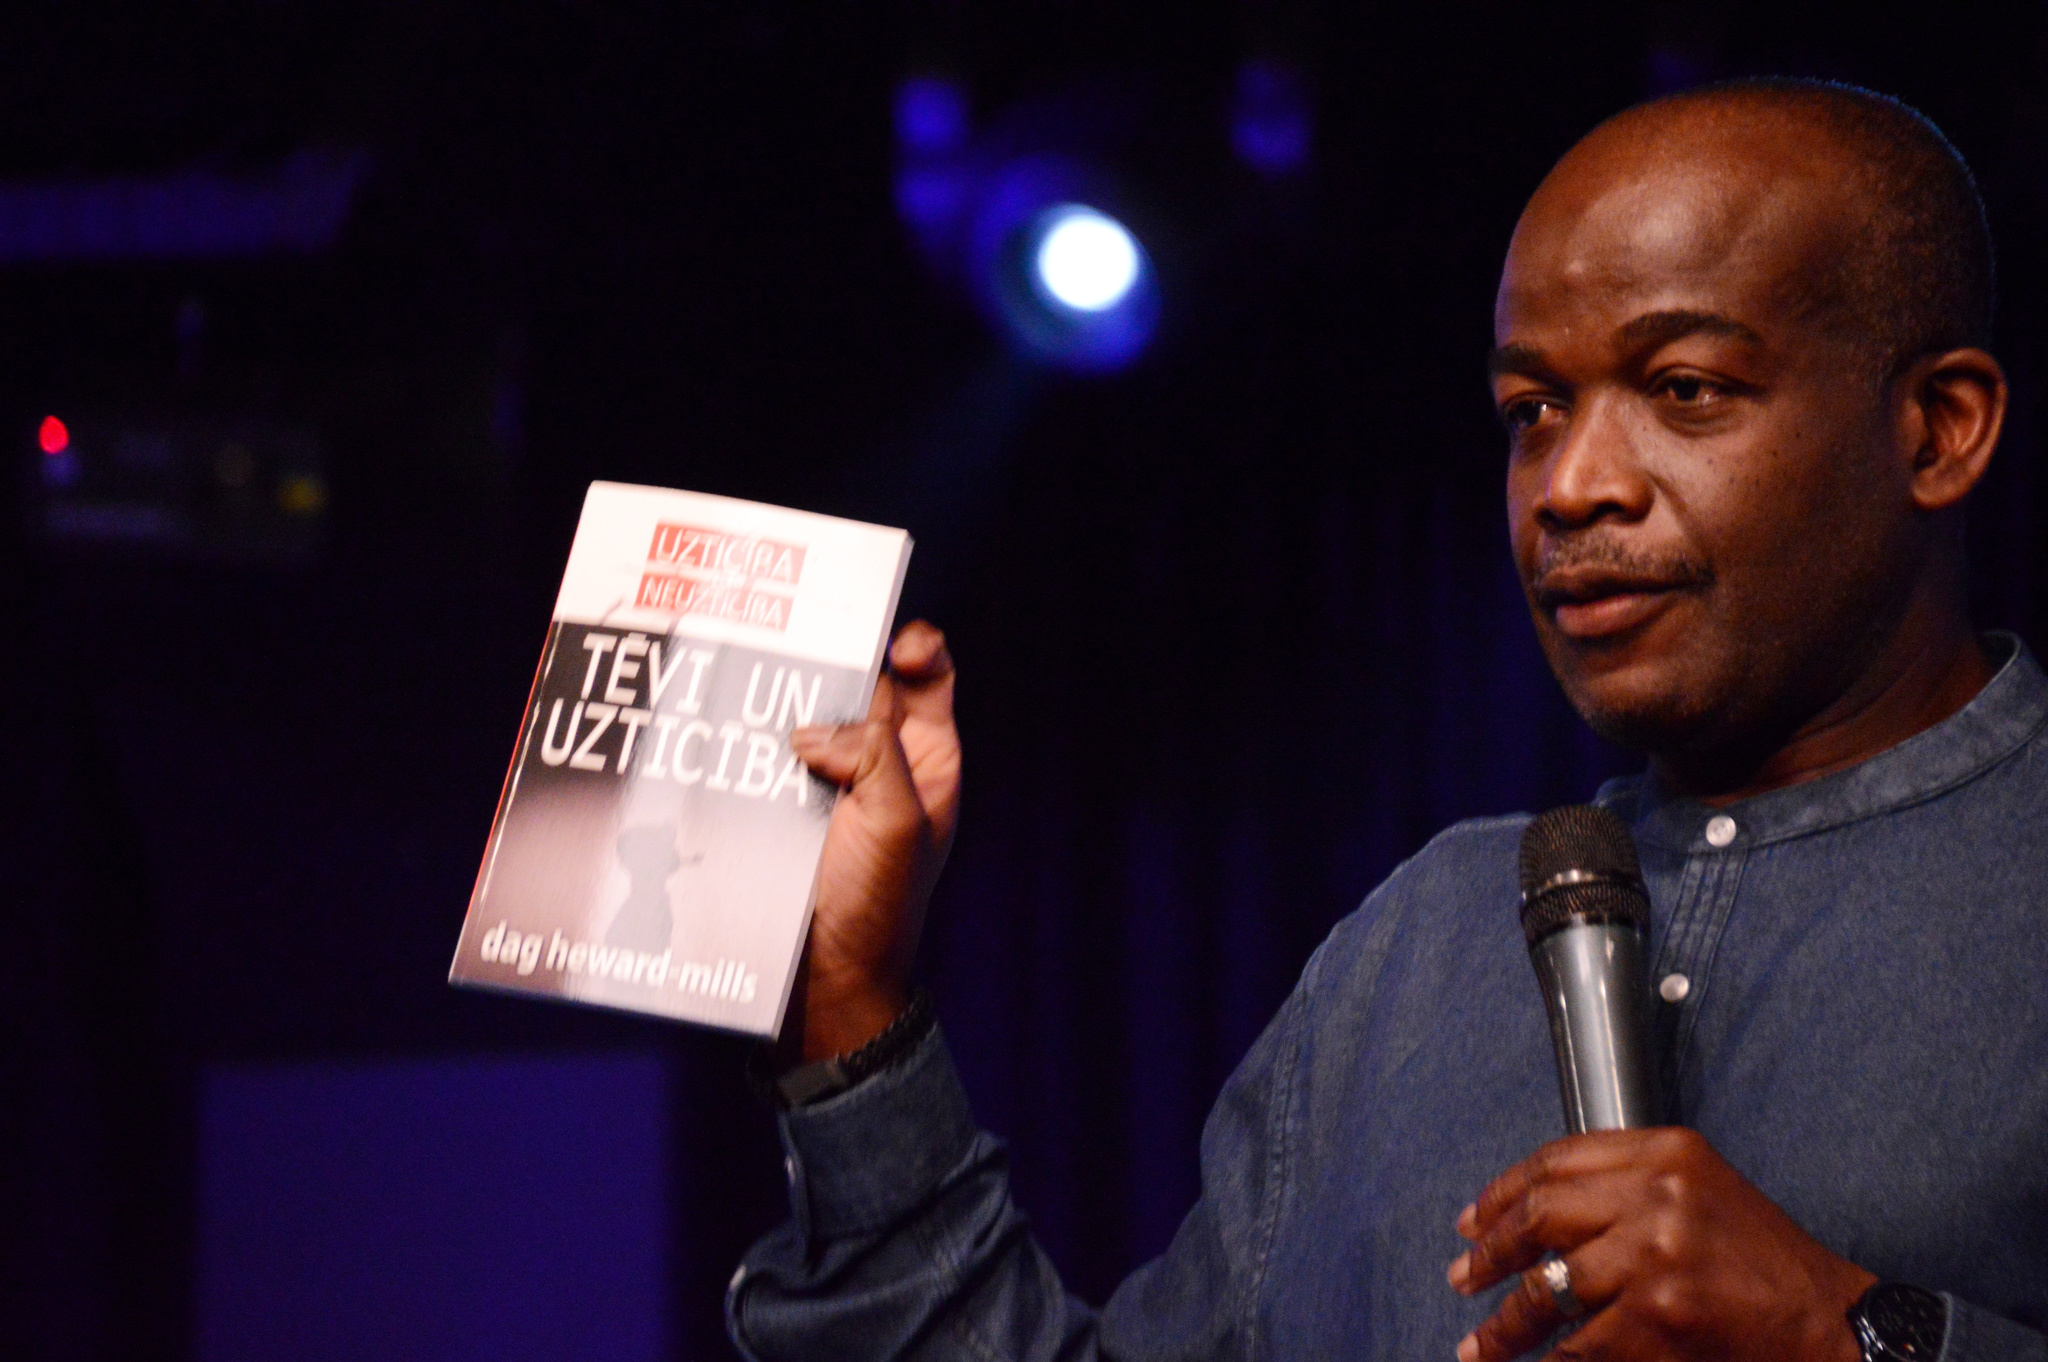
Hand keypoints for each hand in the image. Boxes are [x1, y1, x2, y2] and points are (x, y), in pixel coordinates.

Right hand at [782, 621, 959, 1061]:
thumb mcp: (897, 823)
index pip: (929, 678)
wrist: (825, 983)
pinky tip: (720, 722)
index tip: (892, 645)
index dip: (915, 648)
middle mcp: (881, 760)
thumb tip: (809, 730)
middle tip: (792, 644)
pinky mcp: (781, 803)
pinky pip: (763, 757)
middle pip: (856, 683)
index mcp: (928, 758)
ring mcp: (828, 780)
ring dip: (778, 700)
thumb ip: (871, 756)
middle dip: (828, 660)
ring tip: (746, 674)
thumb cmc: (879, 907)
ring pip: (805, 715)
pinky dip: (746, 740)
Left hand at [1446, 1128, 1876, 1361]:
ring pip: (1549, 1286)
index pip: (1556, 1160)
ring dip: (1507, 1323)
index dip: (1502, 1192)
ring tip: (1480, 1344)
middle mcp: (1658, 1191)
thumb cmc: (1763, 1265)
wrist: (1833, 1324)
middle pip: (1541, 1213)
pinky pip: (1580, 1341)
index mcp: (1665, 1151)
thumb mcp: (1698, 1194)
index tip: (1470, 1222)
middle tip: (1463, 1278)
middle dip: (1491, 1250)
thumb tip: (1530, 1217)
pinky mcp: (1660, 1310)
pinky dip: (1552, 1359)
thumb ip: (1625, 1189)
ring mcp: (1657, 1251)